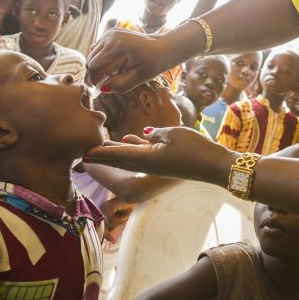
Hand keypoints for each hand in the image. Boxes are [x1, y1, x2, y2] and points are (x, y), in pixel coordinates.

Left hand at [83, 127, 234, 185]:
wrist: (214, 166)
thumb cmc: (196, 149)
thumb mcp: (174, 135)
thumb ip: (156, 133)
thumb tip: (143, 134)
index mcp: (147, 158)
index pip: (118, 154)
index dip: (100, 153)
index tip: (84, 152)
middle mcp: (148, 163)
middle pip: (120, 158)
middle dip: (102, 154)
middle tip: (84, 150)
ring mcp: (156, 164)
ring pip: (129, 157)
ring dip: (114, 151)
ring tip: (100, 145)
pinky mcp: (164, 162)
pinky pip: (142, 155)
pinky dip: (132, 148)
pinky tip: (128, 139)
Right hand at [86, 28, 189, 92]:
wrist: (163, 48)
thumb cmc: (153, 64)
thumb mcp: (138, 78)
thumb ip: (119, 85)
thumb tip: (101, 89)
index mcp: (117, 46)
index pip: (94, 67)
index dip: (95, 80)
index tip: (100, 89)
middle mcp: (111, 36)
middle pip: (90, 60)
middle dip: (96, 74)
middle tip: (108, 82)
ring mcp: (110, 33)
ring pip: (92, 55)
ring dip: (99, 66)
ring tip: (114, 73)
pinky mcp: (111, 33)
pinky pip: (98, 49)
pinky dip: (102, 59)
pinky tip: (115, 64)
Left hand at [99, 197, 134, 242]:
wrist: (133, 197)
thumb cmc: (128, 207)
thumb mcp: (120, 219)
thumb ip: (115, 227)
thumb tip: (112, 241)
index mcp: (103, 210)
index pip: (101, 224)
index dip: (106, 234)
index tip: (112, 241)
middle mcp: (101, 208)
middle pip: (104, 225)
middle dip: (110, 231)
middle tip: (114, 236)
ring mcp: (104, 208)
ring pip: (109, 223)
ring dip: (119, 222)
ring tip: (123, 215)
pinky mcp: (108, 207)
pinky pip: (112, 220)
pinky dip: (120, 219)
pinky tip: (123, 213)